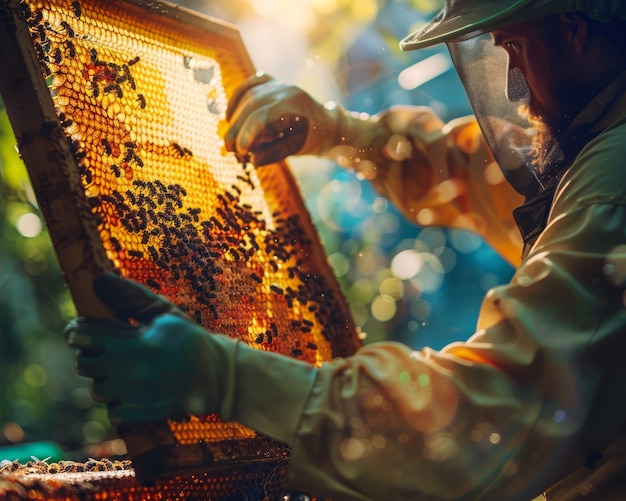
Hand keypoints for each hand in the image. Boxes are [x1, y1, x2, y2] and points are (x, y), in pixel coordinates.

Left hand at [65, 273, 237, 423]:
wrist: (218, 375)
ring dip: (104, 379)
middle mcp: (131, 372)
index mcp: (136, 343)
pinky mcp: (140, 414)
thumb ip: (130, 298)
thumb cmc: (190, 339)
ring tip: (122, 369)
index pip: (85, 337)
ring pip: (96, 389)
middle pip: (84, 365)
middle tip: (104, 349)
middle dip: (89, 355)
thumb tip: (98, 280)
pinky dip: (118, 400)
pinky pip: (112, 410)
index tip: (79, 330)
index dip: (77, 332)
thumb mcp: (164, 313)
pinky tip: (133, 388)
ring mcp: (135, 396)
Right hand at [223, 72, 340, 165]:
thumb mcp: (295, 149)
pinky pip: (250, 85)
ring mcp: (278, 84)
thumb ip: (274, 153)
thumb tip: (251, 160)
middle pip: (252, 107)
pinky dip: (236, 99)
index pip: (263, 118)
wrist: (325, 121)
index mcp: (295, 107)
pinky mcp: (272, 81)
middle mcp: (286, 90)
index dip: (247, 135)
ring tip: (230, 139)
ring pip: (248, 97)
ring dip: (235, 118)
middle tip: (229, 149)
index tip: (240, 152)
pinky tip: (230, 116)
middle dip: (238, 129)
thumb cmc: (311, 138)